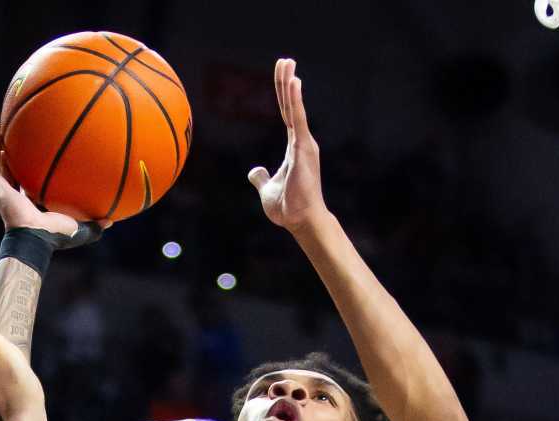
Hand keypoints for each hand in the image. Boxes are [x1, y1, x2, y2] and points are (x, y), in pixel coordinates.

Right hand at [0, 125, 104, 247]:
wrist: (36, 236)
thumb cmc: (55, 235)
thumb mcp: (79, 227)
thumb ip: (94, 224)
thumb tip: (112, 220)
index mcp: (28, 202)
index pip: (24, 184)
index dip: (25, 171)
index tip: (31, 158)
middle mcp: (12, 194)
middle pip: (6, 170)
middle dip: (7, 155)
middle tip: (13, 137)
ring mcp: (1, 189)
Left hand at [247, 59, 329, 234]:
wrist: (301, 222)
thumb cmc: (289, 209)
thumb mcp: (268, 189)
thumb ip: (261, 178)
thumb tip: (254, 170)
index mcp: (295, 148)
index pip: (288, 114)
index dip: (284, 94)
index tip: (284, 75)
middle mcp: (302, 142)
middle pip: (291, 105)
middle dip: (287, 82)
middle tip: (285, 60)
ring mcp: (304, 144)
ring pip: (294, 108)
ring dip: (289, 85)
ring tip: (287, 63)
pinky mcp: (304, 148)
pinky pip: (298, 118)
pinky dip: (295, 100)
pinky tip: (293, 82)